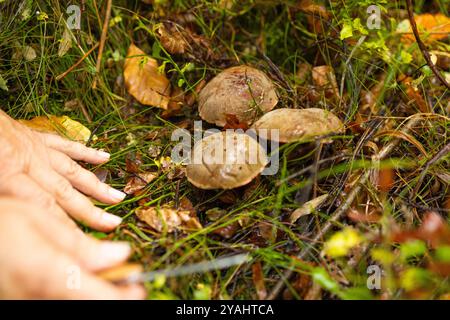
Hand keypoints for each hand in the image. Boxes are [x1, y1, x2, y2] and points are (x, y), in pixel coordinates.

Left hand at [0, 110, 125, 230]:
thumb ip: (1, 196)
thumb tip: (16, 215)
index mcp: (9, 173)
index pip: (44, 206)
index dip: (67, 225)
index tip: (88, 241)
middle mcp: (30, 161)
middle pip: (64, 192)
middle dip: (90, 210)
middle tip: (114, 223)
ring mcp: (36, 148)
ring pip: (72, 170)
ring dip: (96, 185)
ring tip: (118, 197)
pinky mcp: (36, 136)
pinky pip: (65, 145)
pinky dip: (86, 152)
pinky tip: (105, 157)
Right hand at [0, 197, 144, 298]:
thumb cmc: (1, 222)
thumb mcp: (42, 222)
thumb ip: (82, 246)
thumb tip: (121, 255)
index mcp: (48, 274)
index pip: (99, 297)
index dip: (123, 296)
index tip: (138, 287)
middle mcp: (37, 297)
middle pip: (89, 304)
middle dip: (112, 294)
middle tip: (125, 280)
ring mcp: (27, 302)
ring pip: (73, 302)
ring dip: (95, 292)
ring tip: (104, 276)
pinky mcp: (22, 301)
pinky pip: (55, 299)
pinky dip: (74, 292)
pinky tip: (81, 279)